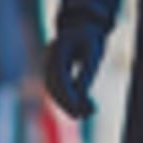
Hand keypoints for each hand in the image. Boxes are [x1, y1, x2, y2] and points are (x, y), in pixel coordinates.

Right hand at [45, 4, 112, 118]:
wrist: (82, 26)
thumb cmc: (90, 37)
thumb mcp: (93, 52)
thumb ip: (87, 72)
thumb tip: (81, 95)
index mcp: (58, 49)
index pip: (58, 77)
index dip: (67, 94)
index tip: (78, 108)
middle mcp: (49, 58)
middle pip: (52, 86)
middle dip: (66, 103)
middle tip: (81, 116)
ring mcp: (49, 65)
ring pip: (54, 89)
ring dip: (67, 104)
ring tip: (86, 113)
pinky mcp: (53, 71)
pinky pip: (58, 88)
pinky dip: (68, 98)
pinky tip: (83, 108)